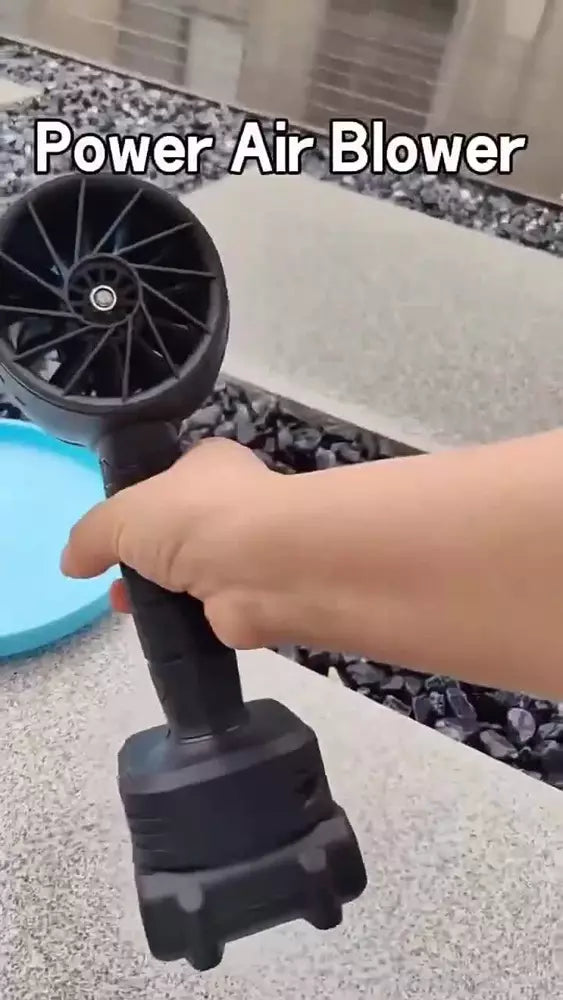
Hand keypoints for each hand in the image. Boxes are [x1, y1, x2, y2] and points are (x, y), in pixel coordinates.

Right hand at [61, 438, 290, 648]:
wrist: (265, 567)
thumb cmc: (196, 518)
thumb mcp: (124, 514)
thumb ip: (92, 534)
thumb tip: (71, 561)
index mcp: (210, 466)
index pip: (171, 480)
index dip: (141, 503)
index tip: (115, 529)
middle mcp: (231, 506)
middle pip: (177, 534)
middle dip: (142, 557)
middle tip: (113, 573)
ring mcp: (243, 556)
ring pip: (188, 576)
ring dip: (156, 592)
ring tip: (126, 603)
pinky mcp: (247, 601)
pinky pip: (203, 614)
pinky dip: (180, 623)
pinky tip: (157, 626)